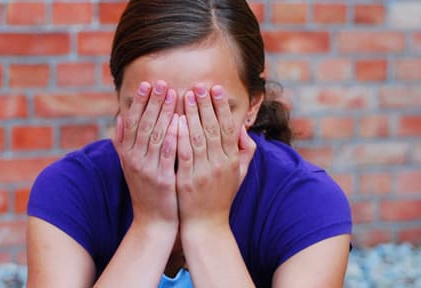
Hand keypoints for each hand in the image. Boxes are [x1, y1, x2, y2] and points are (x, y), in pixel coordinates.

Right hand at [113, 80, 178, 228]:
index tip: (148, 84)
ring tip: (173, 94)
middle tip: (162, 83)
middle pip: (143, 125)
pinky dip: (171, 138)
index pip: (132, 122)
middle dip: (153, 102)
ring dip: (163, 114)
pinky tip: (177, 123)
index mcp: (128, 154)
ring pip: (155, 136)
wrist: (153, 221)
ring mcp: (148, 170)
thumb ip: (123, 142)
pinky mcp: (162, 180)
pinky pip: (166, 156)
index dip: (140, 102)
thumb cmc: (145, 190)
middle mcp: (134, 159)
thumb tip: (119, 117)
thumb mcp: (129, 166)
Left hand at [176, 84, 256, 230]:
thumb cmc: (222, 197)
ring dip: (192, 115)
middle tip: (199, 85)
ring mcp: (204, 172)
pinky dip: (180, 136)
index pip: (229, 127)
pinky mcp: (188, 180)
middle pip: (214, 128)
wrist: (206, 226)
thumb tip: (243, 129)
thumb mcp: (239, 175)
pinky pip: (184, 154)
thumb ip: (245, 151)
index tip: (216, 89)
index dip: (222, 107)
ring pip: (199, 137)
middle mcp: (221, 164)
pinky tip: (174, 120)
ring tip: (185, 96)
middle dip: (206, 105)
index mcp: (232, 160)